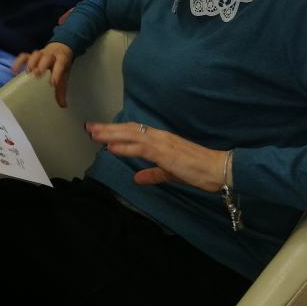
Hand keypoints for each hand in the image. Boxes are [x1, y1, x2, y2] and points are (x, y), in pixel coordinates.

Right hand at [13, 42, 73, 107]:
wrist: (59, 50)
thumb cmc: (60, 65)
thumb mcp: (64, 76)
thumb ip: (62, 91)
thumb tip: (63, 105)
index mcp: (61, 59)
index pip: (60, 64)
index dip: (57, 73)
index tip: (52, 84)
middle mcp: (51, 55)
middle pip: (47, 57)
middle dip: (42, 65)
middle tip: (37, 74)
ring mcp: (40, 54)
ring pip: (36, 54)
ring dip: (31, 62)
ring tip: (27, 72)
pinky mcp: (31, 55)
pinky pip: (24, 56)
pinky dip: (18, 62)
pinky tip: (14, 71)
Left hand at [85, 121, 229, 192]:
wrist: (218, 169)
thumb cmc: (198, 170)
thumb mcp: (170, 173)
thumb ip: (153, 174)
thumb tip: (137, 178)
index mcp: (161, 139)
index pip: (134, 130)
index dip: (116, 129)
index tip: (99, 129)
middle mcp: (160, 136)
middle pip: (128, 129)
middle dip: (107, 128)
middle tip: (89, 127)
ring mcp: (162, 143)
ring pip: (131, 135)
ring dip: (111, 134)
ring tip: (94, 134)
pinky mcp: (165, 153)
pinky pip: (141, 148)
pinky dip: (124, 147)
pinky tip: (111, 147)